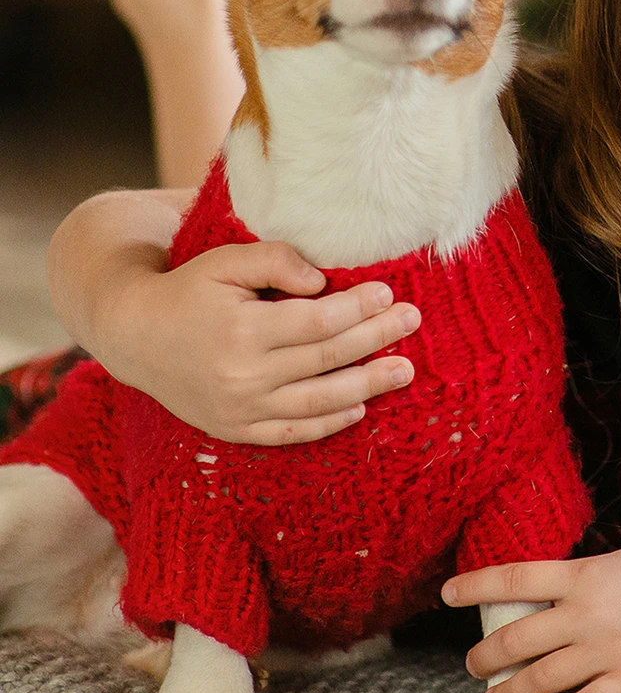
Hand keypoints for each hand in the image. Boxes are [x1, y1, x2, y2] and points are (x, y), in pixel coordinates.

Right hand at [97, 240, 420, 444]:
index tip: (389, 292)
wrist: (135, 336)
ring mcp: (240, 409)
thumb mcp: (225, 261)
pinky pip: (291, 433)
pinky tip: (360, 408)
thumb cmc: (189, 290)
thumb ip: (275, 260)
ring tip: (405, 371)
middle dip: (376, 339)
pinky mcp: (235, 429)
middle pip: (327, 359)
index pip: (318, 322)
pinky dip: (328, 424)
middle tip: (412, 322)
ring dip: (367, 386)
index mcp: (242, 331)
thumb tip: (323, 280)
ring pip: (318, 402)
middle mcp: (243, 376)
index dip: (358, 308)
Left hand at [444, 545, 620, 692]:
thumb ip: (585, 581)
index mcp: (586, 574)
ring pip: (536, 679)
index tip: (447, 593)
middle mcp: (587, 612)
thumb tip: (547, 598)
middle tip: (475, 665)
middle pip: (515, 638)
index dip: (474, 585)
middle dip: (484, 656)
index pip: (513, 577)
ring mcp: (606, 651)